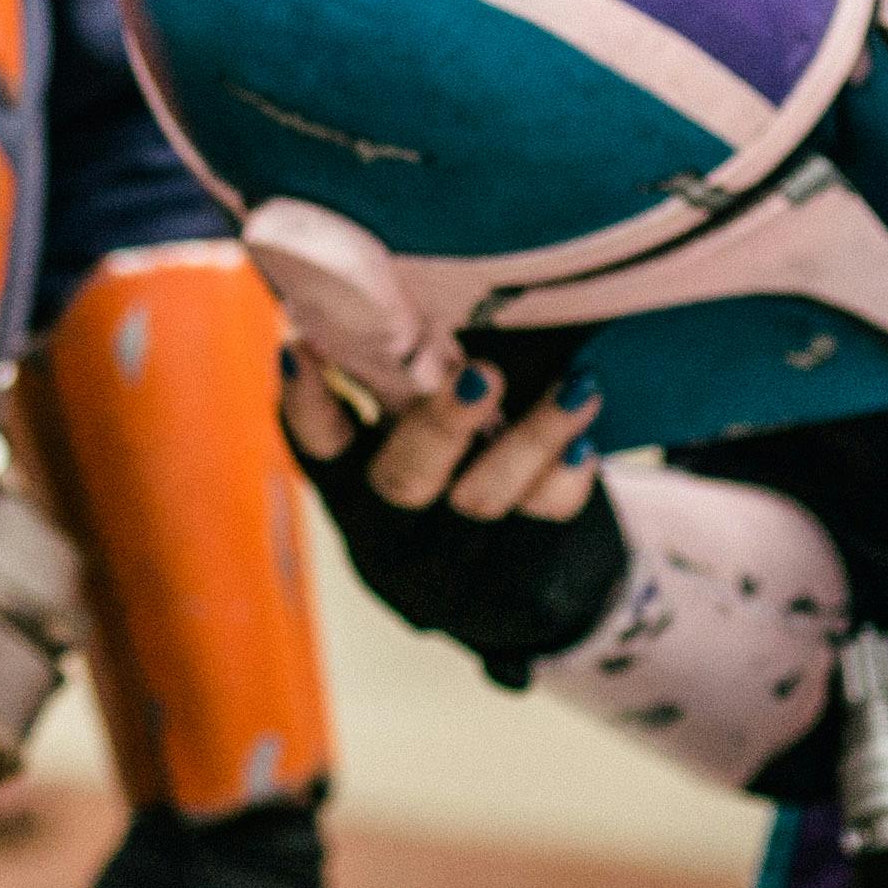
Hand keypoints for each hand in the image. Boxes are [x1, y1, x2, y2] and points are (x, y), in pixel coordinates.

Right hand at [279, 350, 623, 679]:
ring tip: (576, 387)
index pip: (319, 448)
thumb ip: (402, 392)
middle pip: (403, 481)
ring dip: (532, 437)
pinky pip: (544, 520)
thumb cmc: (461, 477)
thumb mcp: (416, 446)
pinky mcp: (523, 577)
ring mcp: (457, 564)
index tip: (302, 346)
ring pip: (485, 498)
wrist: (538, 592)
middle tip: (481, 375)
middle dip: (441, 424)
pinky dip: (567, 475)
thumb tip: (405, 294)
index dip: (308, 403)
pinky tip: (585, 439)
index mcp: (351, 493)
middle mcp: (392, 535)